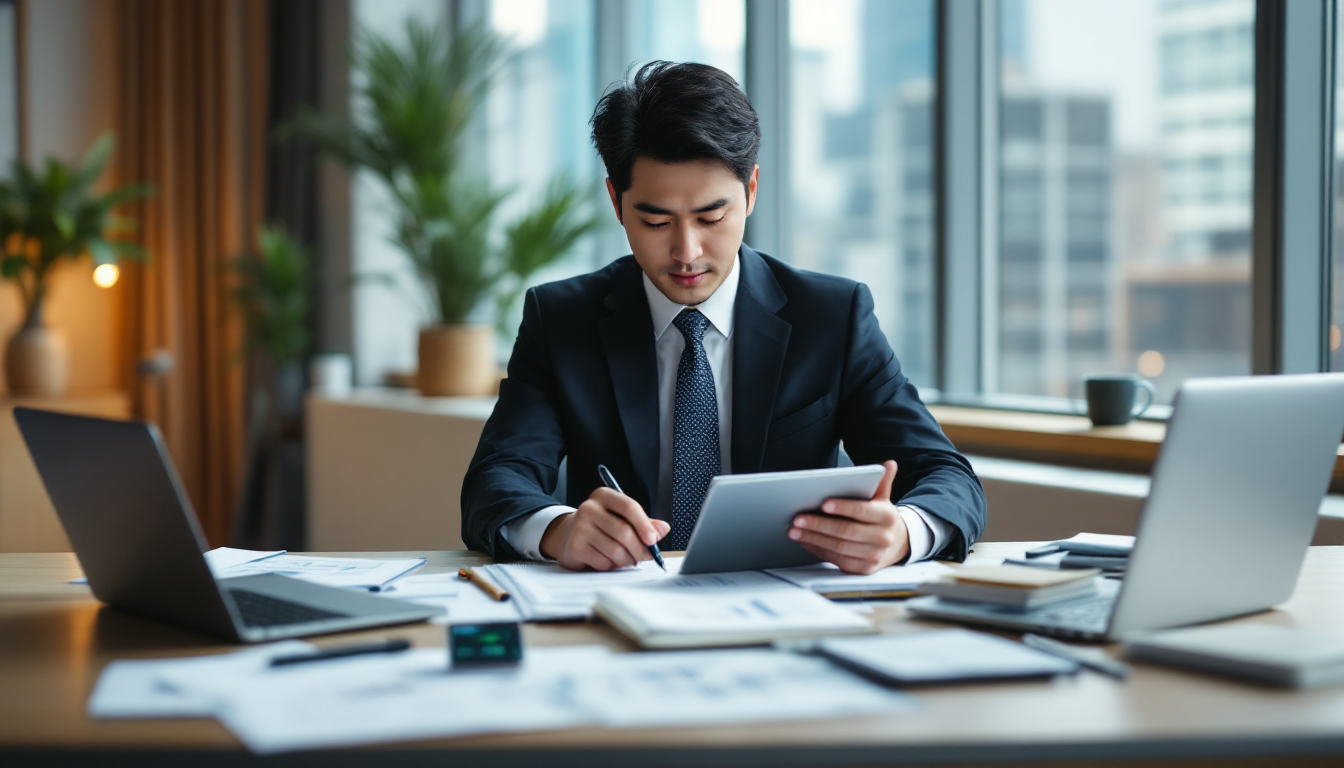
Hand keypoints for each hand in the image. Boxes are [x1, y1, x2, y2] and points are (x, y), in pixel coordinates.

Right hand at [539, 488, 669, 570]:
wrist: (566, 534)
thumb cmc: (600, 525)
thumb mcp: (620, 517)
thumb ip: (644, 522)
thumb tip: (663, 529)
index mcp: (604, 496)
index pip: (629, 507)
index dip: (644, 525)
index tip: (653, 540)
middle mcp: (590, 508)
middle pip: (624, 532)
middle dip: (639, 548)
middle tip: (646, 556)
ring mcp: (580, 528)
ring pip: (615, 550)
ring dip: (627, 560)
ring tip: (627, 558)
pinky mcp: (575, 547)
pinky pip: (603, 562)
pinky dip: (612, 566)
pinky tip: (609, 560)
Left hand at [787, 460, 908, 573]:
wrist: (896, 544)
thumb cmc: (881, 517)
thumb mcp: (883, 499)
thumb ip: (882, 482)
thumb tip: (888, 464)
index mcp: (887, 517)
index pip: (862, 511)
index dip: (843, 507)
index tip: (824, 504)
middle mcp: (883, 538)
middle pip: (845, 531)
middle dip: (819, 525)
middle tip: (798, 518)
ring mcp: (873, 556)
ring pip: (838, 547)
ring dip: (813, 538)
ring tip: (795, 530)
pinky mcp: (862, 569)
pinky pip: (836, 560)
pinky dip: (818, 550)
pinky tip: (805, 541)